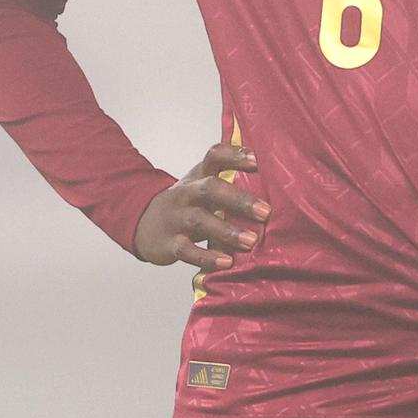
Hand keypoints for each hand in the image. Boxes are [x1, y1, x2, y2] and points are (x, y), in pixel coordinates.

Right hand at [132, 142, 271, 268]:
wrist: (143, 223)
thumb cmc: (186, 203)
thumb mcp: (201, 185)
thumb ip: (229, 180)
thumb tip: (274, 183)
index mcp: (198, 176)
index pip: (214, 156)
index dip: (234, 155)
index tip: (256, 160)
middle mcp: (187, 193)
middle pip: (210, 189)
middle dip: (238, 199)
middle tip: (265, 212)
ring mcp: (176, 218)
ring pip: (200, 220)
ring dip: (227, 230)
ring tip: (251, 241)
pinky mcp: (170, 244)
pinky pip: (188, 250)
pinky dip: (207, 257)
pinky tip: (226, 262)